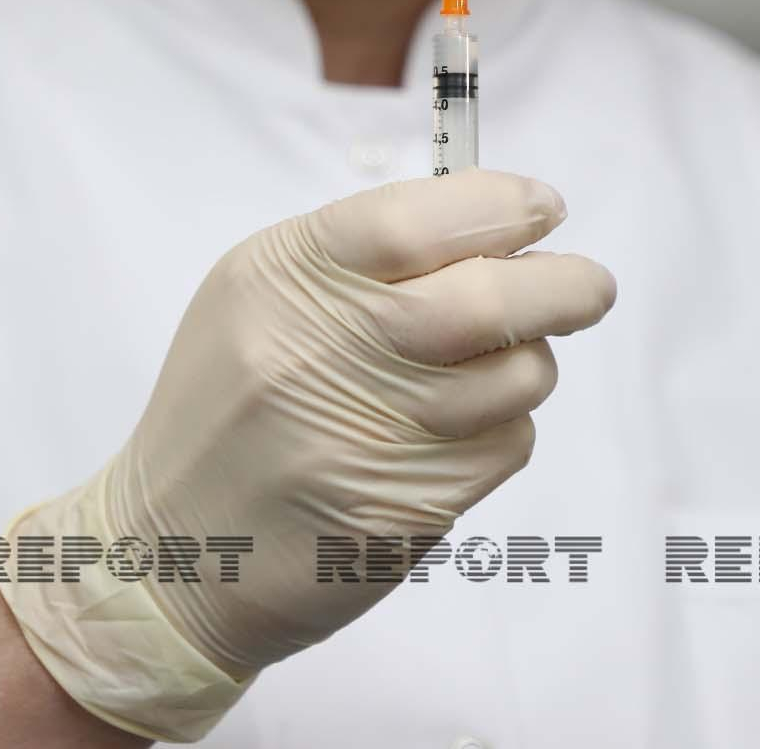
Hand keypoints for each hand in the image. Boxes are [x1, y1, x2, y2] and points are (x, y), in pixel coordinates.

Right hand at [0, 171, 614, 740]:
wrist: (170, 553)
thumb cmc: (229, 404)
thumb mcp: (258, 295)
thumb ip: (362, 250)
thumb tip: (496, 217)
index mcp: (286, 279)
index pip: (419, 220)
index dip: (502, 206)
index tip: (543, 209)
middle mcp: (323, 353)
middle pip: (490, 300)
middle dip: (567, 285)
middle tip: (589, 285)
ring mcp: (366, 437)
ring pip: (517, 378)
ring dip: (527, 365)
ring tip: (485, 370)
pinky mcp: (403, 509)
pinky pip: (505, 447)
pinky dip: (500, 432)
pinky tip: (447, 437)